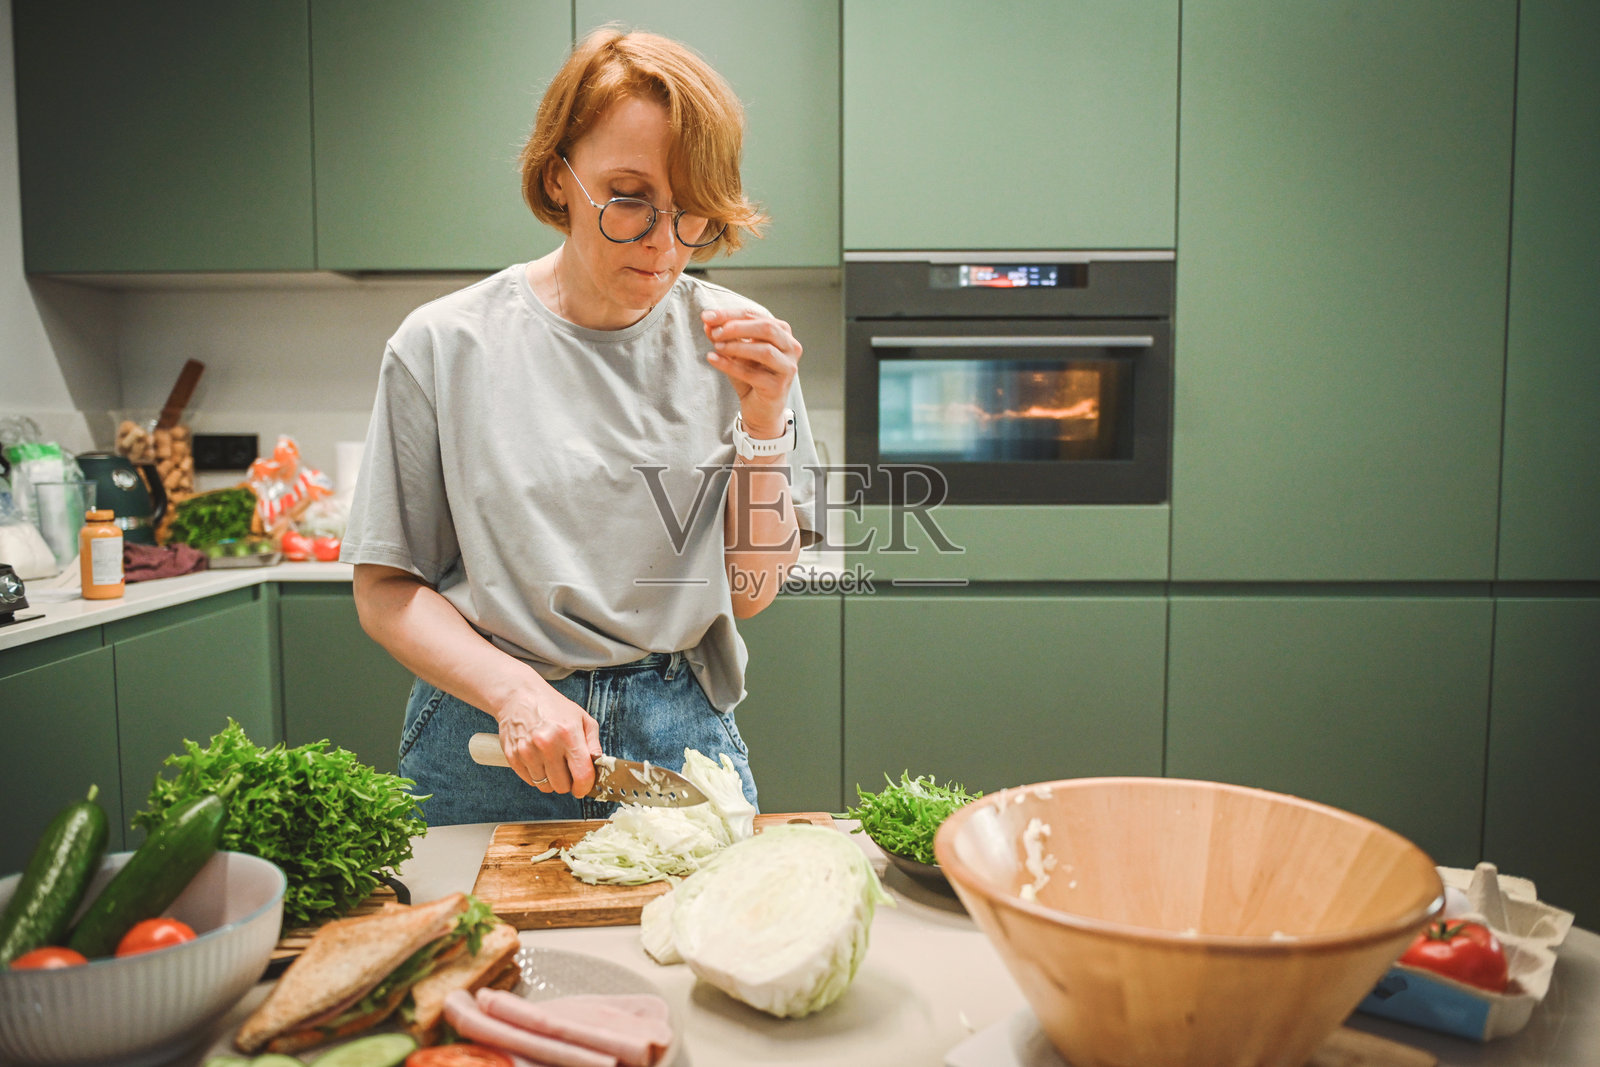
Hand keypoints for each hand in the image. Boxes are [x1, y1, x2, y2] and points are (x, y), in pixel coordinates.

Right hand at [493, 685, 601, 796]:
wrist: (520, 696)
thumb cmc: (553, 707)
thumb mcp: (582, 718)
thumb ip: (593, 744)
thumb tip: (598, 766)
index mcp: (568, 734)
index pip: (582, 775)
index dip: (585, 787)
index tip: (584, 787)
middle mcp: (547, 744)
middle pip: (562, 786)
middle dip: (568, 782)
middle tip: (567, 770)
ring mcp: (527, 751)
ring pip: (545, 786)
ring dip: (551, 780)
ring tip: (552, 762)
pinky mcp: (513, 756)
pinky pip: (530, 781)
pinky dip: (536, 776)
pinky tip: (539, 760)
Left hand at [702, 308, 802, 436]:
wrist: (759, 410)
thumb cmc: (751, 377)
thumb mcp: (734, 352)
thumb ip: (723, 336)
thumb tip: (708, 322)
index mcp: (782, 332)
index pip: (755, 316)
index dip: (730, 314)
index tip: (706, 316)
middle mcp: (791, 347)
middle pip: (766, 328)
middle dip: (737, 327)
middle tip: (714, 331)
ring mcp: (787, 368)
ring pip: (764, 351)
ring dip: (736, 346)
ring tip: (716, 346)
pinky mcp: (778, 387)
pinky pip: (753, 374)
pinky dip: (730, 365)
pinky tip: (713, 359)